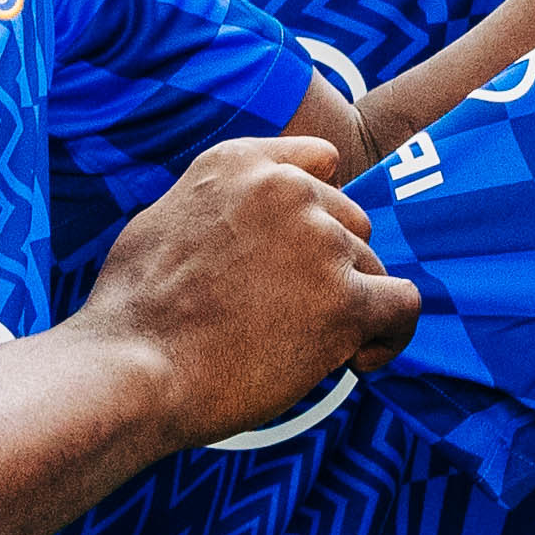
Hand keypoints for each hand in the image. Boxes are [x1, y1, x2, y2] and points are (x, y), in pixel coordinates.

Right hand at [77, 136, 413, 446]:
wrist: (131, 371)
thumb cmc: (136, 313)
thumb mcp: (165, 220)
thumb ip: (223, 203)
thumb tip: (254, 217)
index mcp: (241, 164)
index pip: (319, 162)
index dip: (318, 215)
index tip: (301, 258)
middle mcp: (287, 189)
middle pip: (350, 225)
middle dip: (330, 270)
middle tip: (287, 318)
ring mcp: (320, 242)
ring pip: (373, 270)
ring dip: (349, 309)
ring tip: (302, 348)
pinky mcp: (345, 300)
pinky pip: (403, 307)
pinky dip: (390, 334)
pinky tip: (359, 359)